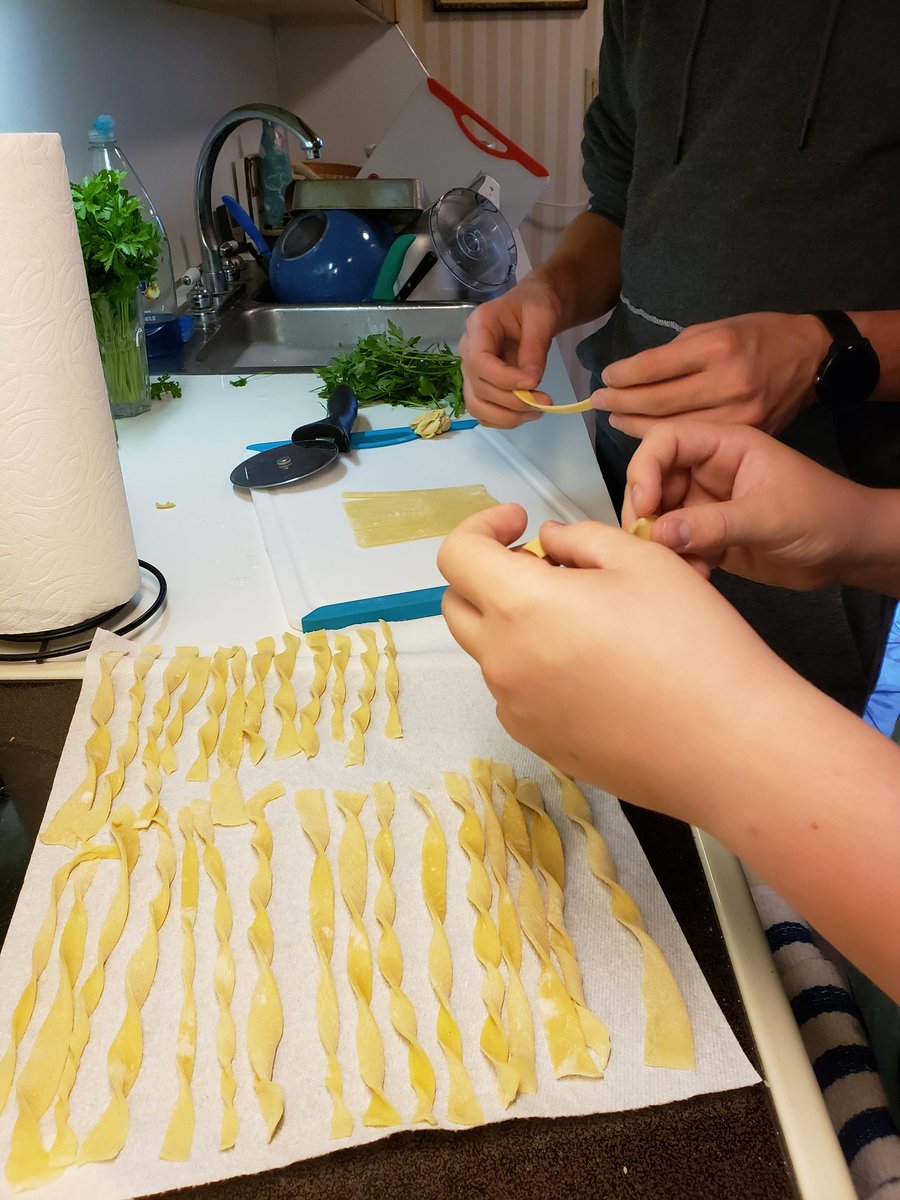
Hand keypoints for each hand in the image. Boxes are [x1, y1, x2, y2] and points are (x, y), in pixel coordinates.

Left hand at [438, 504, 790, 815]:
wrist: (729, 743)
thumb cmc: (693, 641)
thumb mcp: (642, 560)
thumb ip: (579, 539)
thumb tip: (548, 542)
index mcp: (520, 606)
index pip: (456, 554)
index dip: (481, 527)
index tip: (521, 522)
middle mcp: (503, 662)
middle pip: (458, 606)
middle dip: (488, 575)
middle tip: (547, 568)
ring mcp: (517, 710)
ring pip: (490, 651)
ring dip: (515, 624)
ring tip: (584, 621)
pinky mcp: (539, 743)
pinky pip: (516, 694)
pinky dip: (534, 669)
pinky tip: (594, 670)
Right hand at [457, 276, 561, 427]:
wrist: (533, 309)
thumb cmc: (536, 306)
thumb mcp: (542, 317)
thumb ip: (535, 347)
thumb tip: (531, 382)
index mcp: (479, 326)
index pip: (480, 361)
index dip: (505, 379)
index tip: (534, 383)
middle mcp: (467, 351)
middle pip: (479, 388)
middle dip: (512, 401)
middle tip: (544, 401)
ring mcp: (470, 371)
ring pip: (477, 406)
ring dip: (507, 417)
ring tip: (537, 412)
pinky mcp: (479, 386)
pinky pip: (484, 412)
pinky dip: (504, 420)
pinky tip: (526, 413)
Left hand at [597, 312, 829, 437]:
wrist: (813, 357)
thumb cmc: (759, 336)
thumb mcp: (716, 327)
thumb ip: (676, 352)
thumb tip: (634, 373)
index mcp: (716, 347)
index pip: (652, 368)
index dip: (621, 376)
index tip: (605, 378)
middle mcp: (726, 383)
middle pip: (655, 402)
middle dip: (620, 403)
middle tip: (598, 402)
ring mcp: (737, 414)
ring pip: (671, 428)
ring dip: (634, 425)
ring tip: (614, 417)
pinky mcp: (745, 435)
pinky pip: (694, 440)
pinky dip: (665, 437)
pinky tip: (647, 432)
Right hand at [621, 422, 867, 588]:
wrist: (849, 551)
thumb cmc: (822, 515)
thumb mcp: (768, 517)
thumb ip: (714, 524)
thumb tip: (658, 534)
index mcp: (724, 447)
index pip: (665, 442)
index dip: (645, 469)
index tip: (646, 506)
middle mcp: (707, 472)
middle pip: (652, 481)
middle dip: (645, 513)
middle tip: (649, 545)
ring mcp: (705, 505)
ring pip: (659, 518)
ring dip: (661, 545)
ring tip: (683, 567)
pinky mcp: (708, 537)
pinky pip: (676, 546)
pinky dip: (678, 563)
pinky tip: (699, 575)